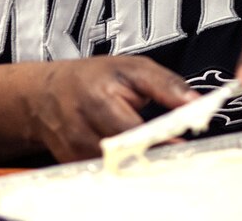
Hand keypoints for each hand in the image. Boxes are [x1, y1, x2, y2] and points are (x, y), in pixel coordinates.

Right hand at [27, 56, 198, 162]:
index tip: (180, 145)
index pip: (134, 129)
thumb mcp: (132, 68)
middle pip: (125, 154)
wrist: (46, 94)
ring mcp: (75, 150)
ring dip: (140, 164)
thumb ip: (166, 84)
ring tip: (159, 156)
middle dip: (154, 154)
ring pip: (117, 167)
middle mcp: (82, 127)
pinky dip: (125, 168)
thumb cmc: (93, 78)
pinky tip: (137, 161)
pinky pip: (106, 172)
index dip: (159, 140)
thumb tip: (196, 102)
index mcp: (98, 98)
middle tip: (177, 153)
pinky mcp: (73, 164)